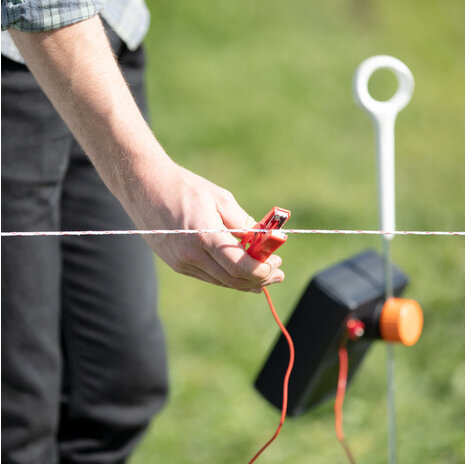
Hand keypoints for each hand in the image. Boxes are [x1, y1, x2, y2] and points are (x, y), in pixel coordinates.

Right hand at [122, 160, 284, 291]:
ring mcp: (181, 263)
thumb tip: (263, 241)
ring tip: (266, 274)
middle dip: (259, 279)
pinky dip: (228, 276)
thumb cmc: (184, 188)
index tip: (276, 265)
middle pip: (232, 279)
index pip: (238, 266)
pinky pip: (208, 276)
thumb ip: (243, 223)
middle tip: (278, 273)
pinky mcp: (176, 264)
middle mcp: (190, 255)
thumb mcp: (220, 199)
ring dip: (245, 280)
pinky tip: (241, 271)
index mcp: (203, 235)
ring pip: (221, 281)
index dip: (262, 270)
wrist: (143, 187)